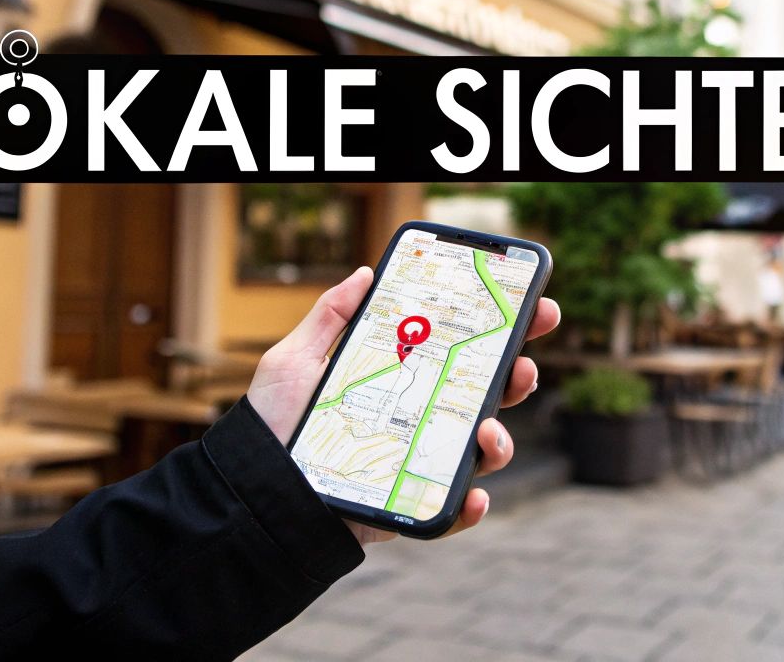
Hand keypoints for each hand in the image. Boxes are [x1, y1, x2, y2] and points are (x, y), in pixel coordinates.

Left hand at [246, 265, 560, 545]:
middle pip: (486, 397)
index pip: (463, 352)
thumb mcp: (294, 360)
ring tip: (488, 433)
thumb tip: (363, 272)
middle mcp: (420, 420)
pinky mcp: (407, 505)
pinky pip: (449, 510)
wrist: (252, 491)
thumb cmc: (273, 425)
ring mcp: (419, 463)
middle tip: (523, 363)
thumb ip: (329, 317)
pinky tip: (472, 493)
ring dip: (500, 442)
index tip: (532, 305)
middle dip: (519, 376)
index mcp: (405, 379)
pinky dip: (469, 505)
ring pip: (480, 453)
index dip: (503, 330)